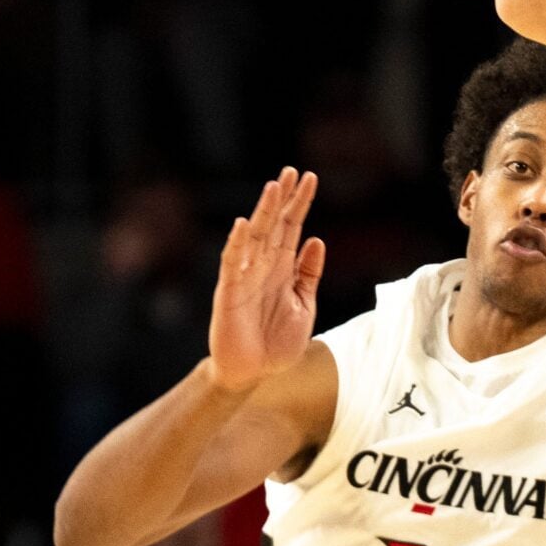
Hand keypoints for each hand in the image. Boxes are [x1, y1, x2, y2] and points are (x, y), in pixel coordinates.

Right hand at [206, 168, 323, 393]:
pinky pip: (232, 263)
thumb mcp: (303, 306)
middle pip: (273, 225)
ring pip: (255, 237)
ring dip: (263, 212)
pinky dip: (238, 244)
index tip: (310, 178)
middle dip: (282, 198)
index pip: (291, 228)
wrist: (253, 375)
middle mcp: (263, 267)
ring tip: (274, 187)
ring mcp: (245, 277)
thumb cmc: (276, 343)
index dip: (300, 204)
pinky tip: (245, 225)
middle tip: (291, 171)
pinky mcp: (229, 292)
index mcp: (282, 269)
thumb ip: (308, 275)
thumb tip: (317, 240)